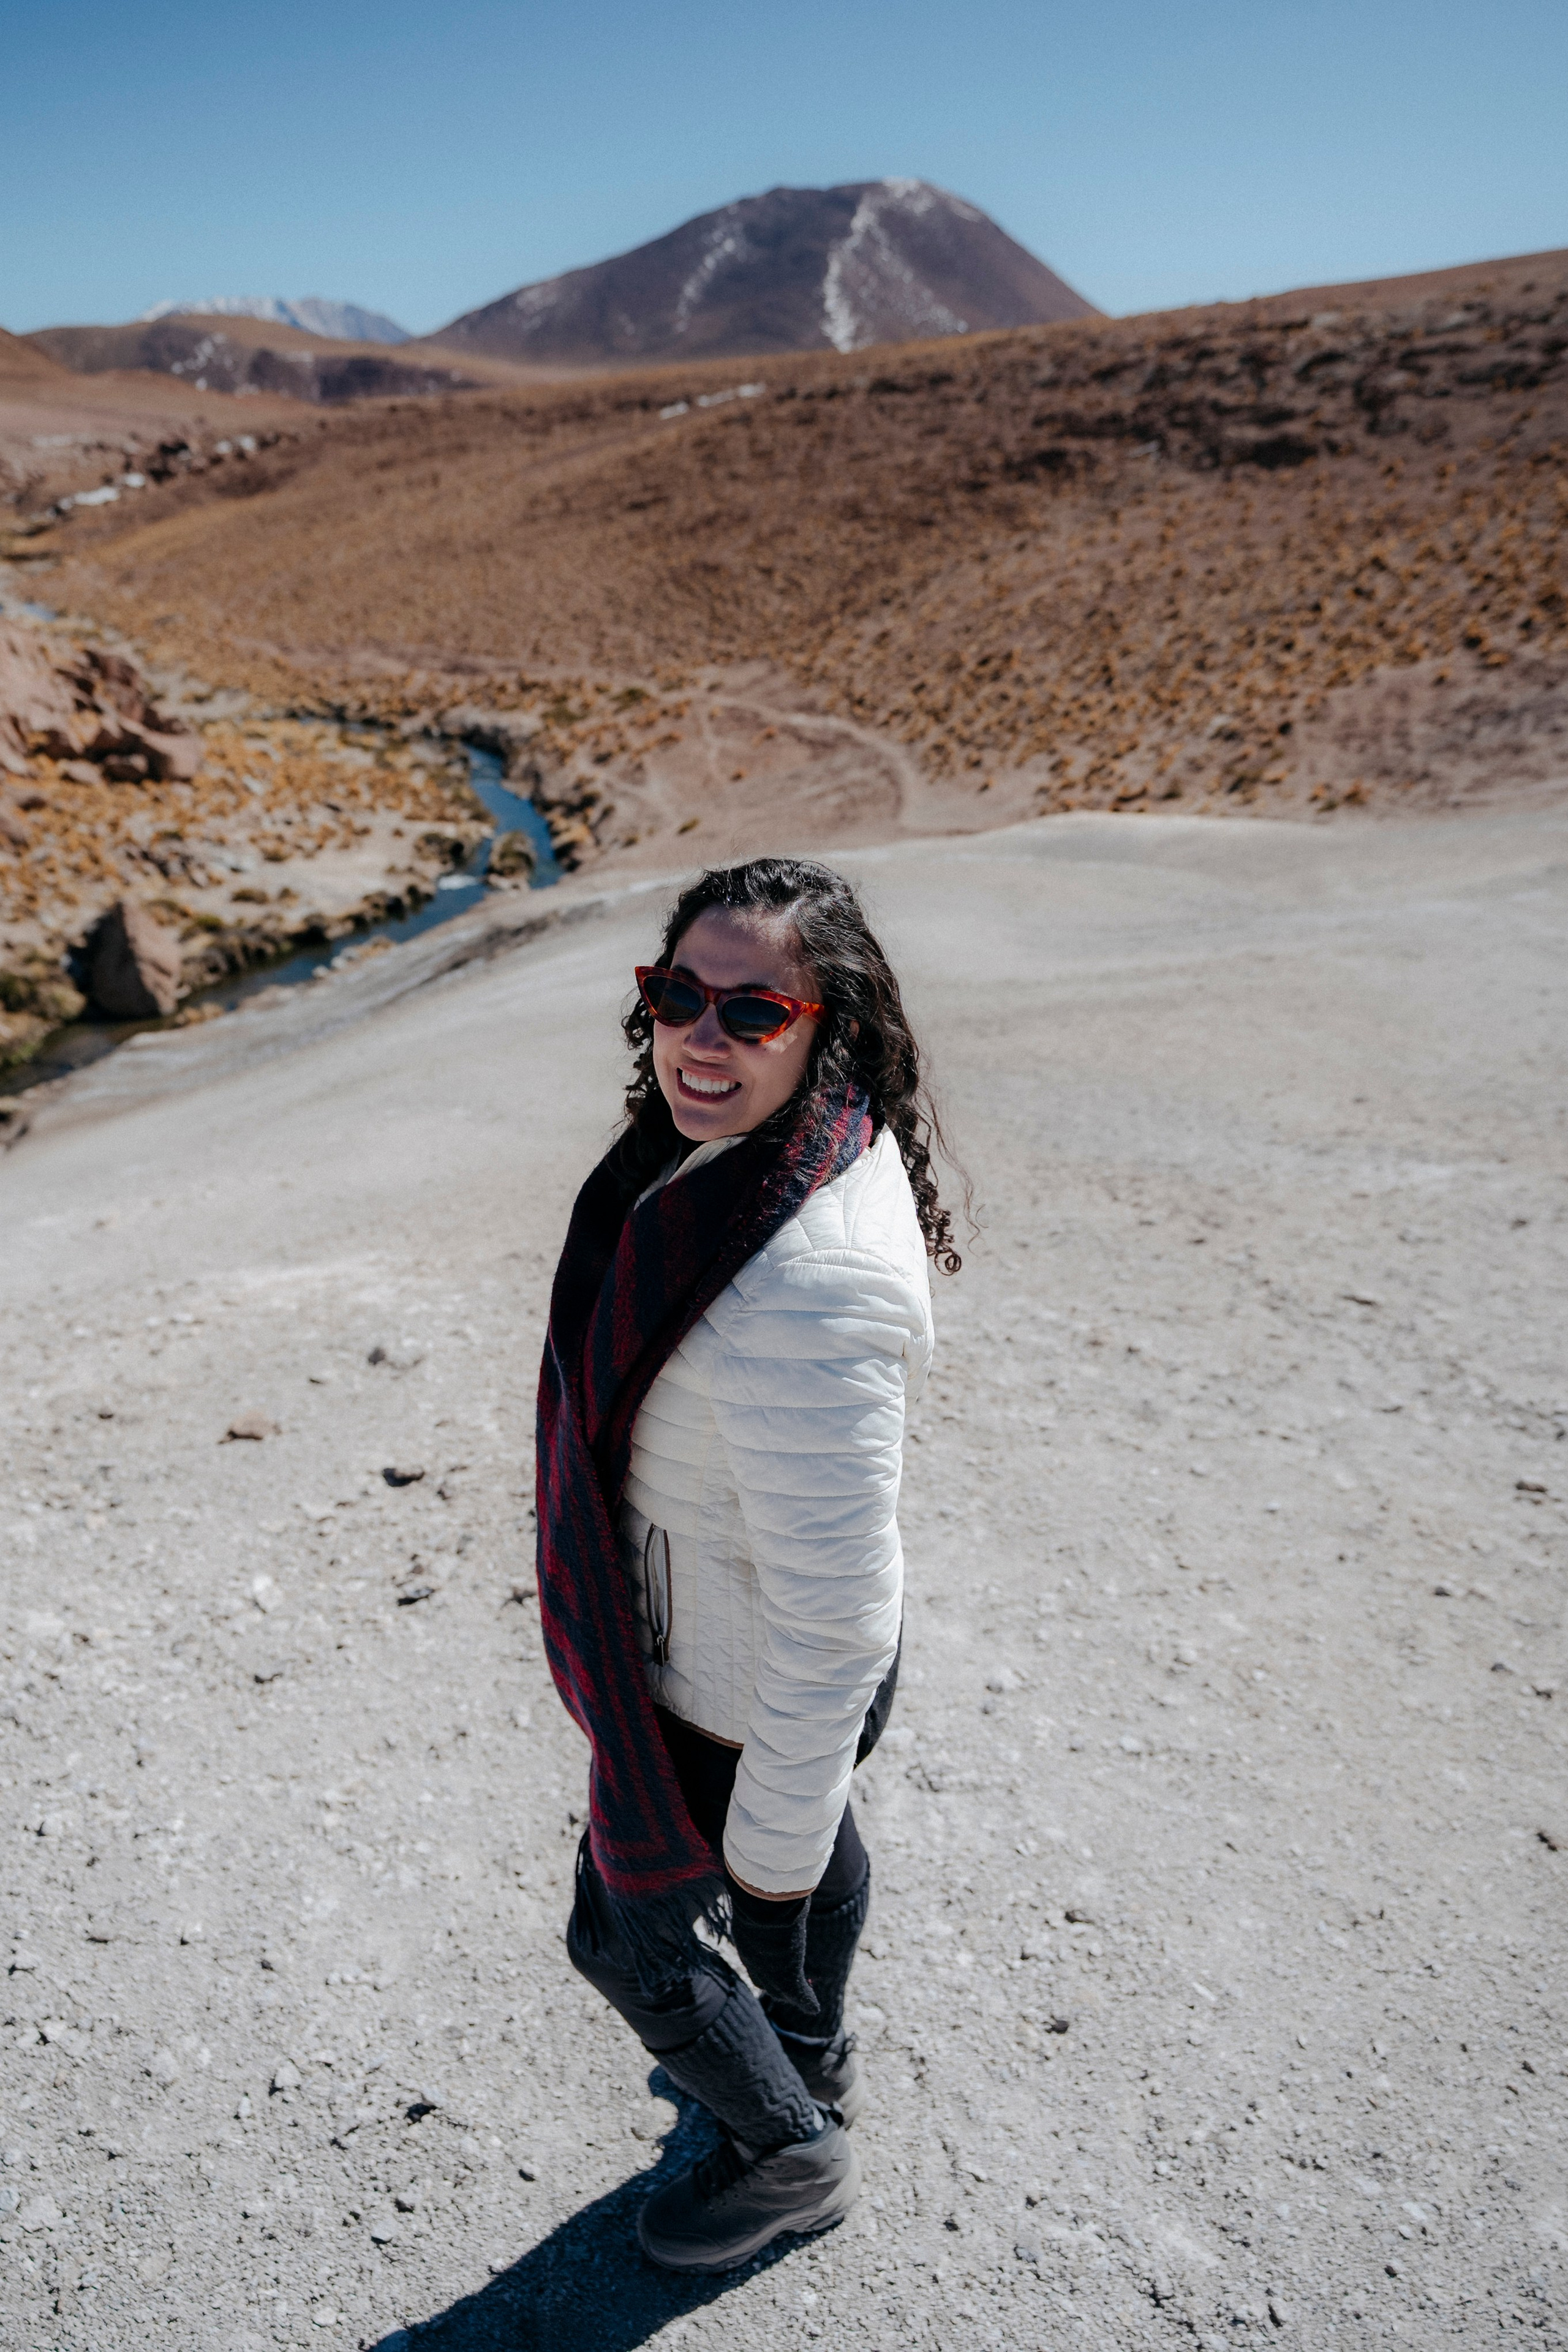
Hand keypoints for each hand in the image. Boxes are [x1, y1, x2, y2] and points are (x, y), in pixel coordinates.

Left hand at [725, 1873, 817, 2016]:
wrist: (760, 1904)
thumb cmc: (754, 1888)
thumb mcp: (753, 1883)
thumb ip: (756, 1874)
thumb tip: (751, 1849)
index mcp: (746, 1937)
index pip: (754, 1955)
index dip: (763, 1960)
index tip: (772, 1960)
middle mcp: (754, 1958)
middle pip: (764, 1977)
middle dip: (774, 1982)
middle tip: (785, 1988)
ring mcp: (770, 1970)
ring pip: (780, 1988)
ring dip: (791, 1993)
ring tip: (802, 1998)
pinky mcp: (788, 1977)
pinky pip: (799, 1994)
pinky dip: (806, 2000)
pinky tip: (813, 2006)